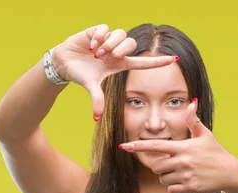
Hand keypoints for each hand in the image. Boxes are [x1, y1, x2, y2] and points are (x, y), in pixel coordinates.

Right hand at [52, 24, 178, 119]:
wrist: (64, 63)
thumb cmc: (80, 74)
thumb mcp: (90, 86)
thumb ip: (96, 99)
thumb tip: (96, 118)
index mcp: (119, 64)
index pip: (143, 63)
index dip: (157, 62)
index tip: (174, 60)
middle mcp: (116, 51)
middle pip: (131, 43)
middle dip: (120, 49)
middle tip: (105, 57)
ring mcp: (107, 40)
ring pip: (120, 34)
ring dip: (109, 44)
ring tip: (96, 53)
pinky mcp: (97, 31)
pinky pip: (105, 28)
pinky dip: (99, 36)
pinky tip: (90, 45)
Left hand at [119, 99, 237, 192]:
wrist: (230, 172)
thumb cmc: (215, 152)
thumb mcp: (205, 135)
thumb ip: (193, 120)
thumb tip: (191, 102)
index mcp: (183, 147)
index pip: (156, 145)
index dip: (139, 146)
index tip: (125, 146)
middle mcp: (183, 161)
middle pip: (156, 166)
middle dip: (161, 166)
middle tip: (175, 164)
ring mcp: (186, 175)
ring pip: (162, 179)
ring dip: (168, 177)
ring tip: (183, 172)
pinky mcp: (190, 188)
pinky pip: (170, 189)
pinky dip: (175, 187)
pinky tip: (187, 182)